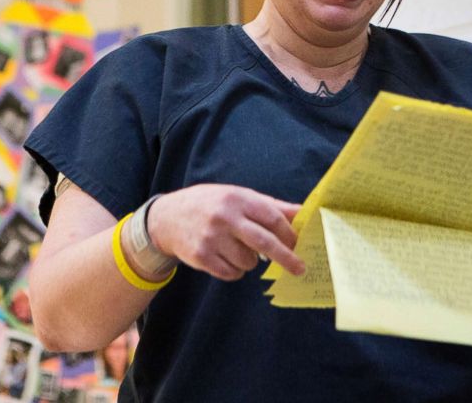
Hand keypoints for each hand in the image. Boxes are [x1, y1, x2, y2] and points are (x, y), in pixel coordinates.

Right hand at [147, 184, 303, 280]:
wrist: (168, 217)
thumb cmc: (214, 205)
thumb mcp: (240, 196)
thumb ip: (271, 206)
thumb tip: (303, 212)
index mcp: (238, 199)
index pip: (272, 217)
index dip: (289, 233)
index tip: (298, 244)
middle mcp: (225, 218)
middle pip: (264, 242)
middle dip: (286, 258)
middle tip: (299, 269)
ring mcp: (211, 239)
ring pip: (248, 262)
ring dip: (252, 262)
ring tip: (240, 249)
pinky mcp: (200, 257)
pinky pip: (231, 273)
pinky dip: (236, 271)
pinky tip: (227, 257)